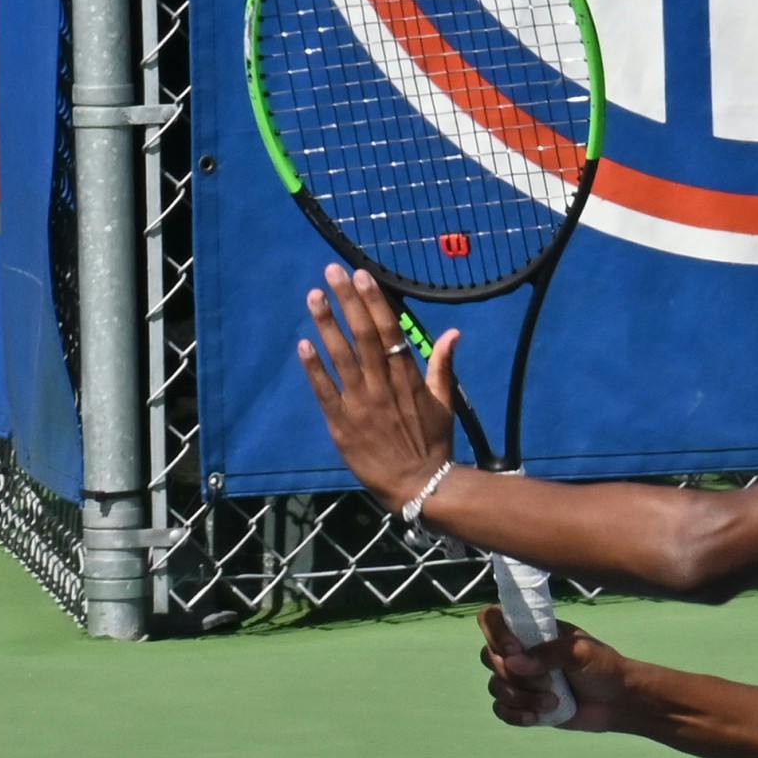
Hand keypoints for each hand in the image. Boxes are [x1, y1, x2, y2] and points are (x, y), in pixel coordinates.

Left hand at [297, 264, 460, 508]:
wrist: (418, 484)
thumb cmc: (432, 444)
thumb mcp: (445, 403)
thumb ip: (443, 366)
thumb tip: (454, 333)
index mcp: (408, 378)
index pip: (389, 330)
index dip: (373, 301)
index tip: (361, 275)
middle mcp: (382, 384)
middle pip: (363, 335)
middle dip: (347, 301)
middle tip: (332, 273)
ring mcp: (360, 403)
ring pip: (341, 356)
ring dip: (327, 324)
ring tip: (314, 297)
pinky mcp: (341, 423)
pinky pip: (325, 390)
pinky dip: (314, 367)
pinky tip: (303, 343)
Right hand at [478, 607, 630, 731]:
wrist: (617, 701)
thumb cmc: (603, 667)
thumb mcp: (581, 652)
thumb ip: (548, 654)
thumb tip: (513, 662)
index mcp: (532, 630)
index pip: (493, 619)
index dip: (495, 634)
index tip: (515, 650)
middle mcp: (520, 652)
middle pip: (488, 657)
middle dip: (514, 675)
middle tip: (548, 682)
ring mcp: (521, 679)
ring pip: (495, 686)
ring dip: (521, 698)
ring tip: (552, 702)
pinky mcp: (524, 704)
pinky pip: (501, 710)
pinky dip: (515, 715)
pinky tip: (536, 718)